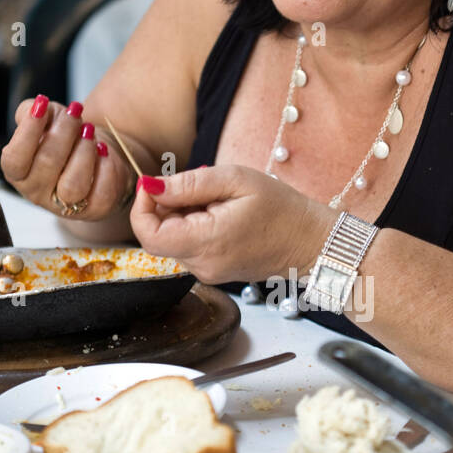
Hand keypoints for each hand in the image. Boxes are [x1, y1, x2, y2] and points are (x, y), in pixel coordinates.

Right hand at [1, 96, 130, 219]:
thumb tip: (35, 107)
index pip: (14, 160)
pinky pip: (102, 194)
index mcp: (18, 173)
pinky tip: (103, 150)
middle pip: (47, 166)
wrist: (98, 154)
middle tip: (75, 113)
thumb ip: (32, 110)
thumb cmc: (66, 138)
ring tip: (89, 131)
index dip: (27, 132)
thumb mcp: (45, 119)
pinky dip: (105, 168)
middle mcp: (37, 193)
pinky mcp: (95, 210)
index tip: (42, 105)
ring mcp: (66, 206)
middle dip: (63, 132)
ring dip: (83, 152)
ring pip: (73, 185)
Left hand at [129, 165, 335, 283]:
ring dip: (184, 215)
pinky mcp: (213, 271)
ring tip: (219, 200)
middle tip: (202, 187)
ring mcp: (208, 272)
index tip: (155, 185)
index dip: (142, 207)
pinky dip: (196, 226)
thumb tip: (151, 187)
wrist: (310, 242)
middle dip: (168, 207)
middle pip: (159, 236)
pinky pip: (190, 247)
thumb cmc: (280, 208)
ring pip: (174, 240)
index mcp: (207, 243)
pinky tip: (223, 214)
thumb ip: (189, 184)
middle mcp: (203, 265)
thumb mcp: (236, 180)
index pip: (148, 235)